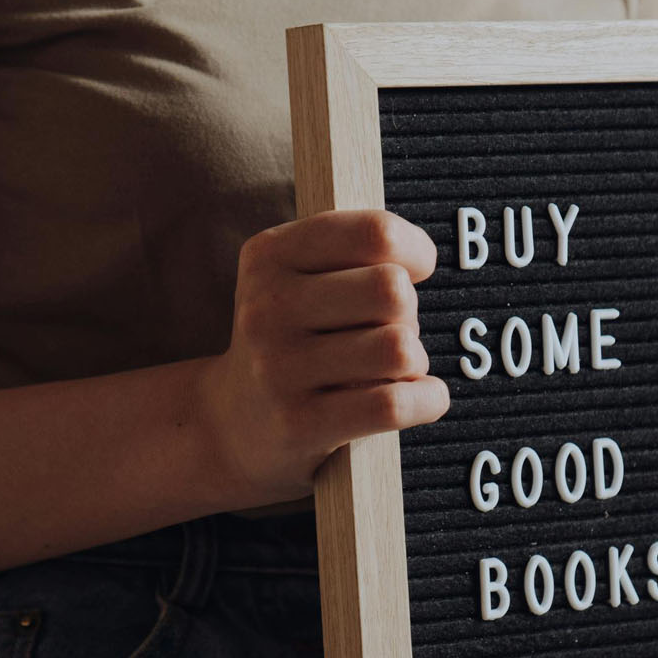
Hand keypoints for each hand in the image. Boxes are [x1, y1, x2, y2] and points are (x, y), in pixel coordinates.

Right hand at [199, 210, 450, 505]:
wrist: (230, 422)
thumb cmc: (292, 340)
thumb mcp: (299, 277)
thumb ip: (357, 252)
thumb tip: (420, 261)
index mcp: (269, 255)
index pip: (376, 233)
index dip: (415, 251)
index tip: (413, 271)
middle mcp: (267, 306)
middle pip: (392, 290)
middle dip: (409, 313)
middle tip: (387, 331)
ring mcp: (278, 367)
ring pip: (398, 348)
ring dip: (414, 361)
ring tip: (390, 370)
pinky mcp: (298, 423)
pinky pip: (392, 405)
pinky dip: (426, 400)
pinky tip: (421, 398)